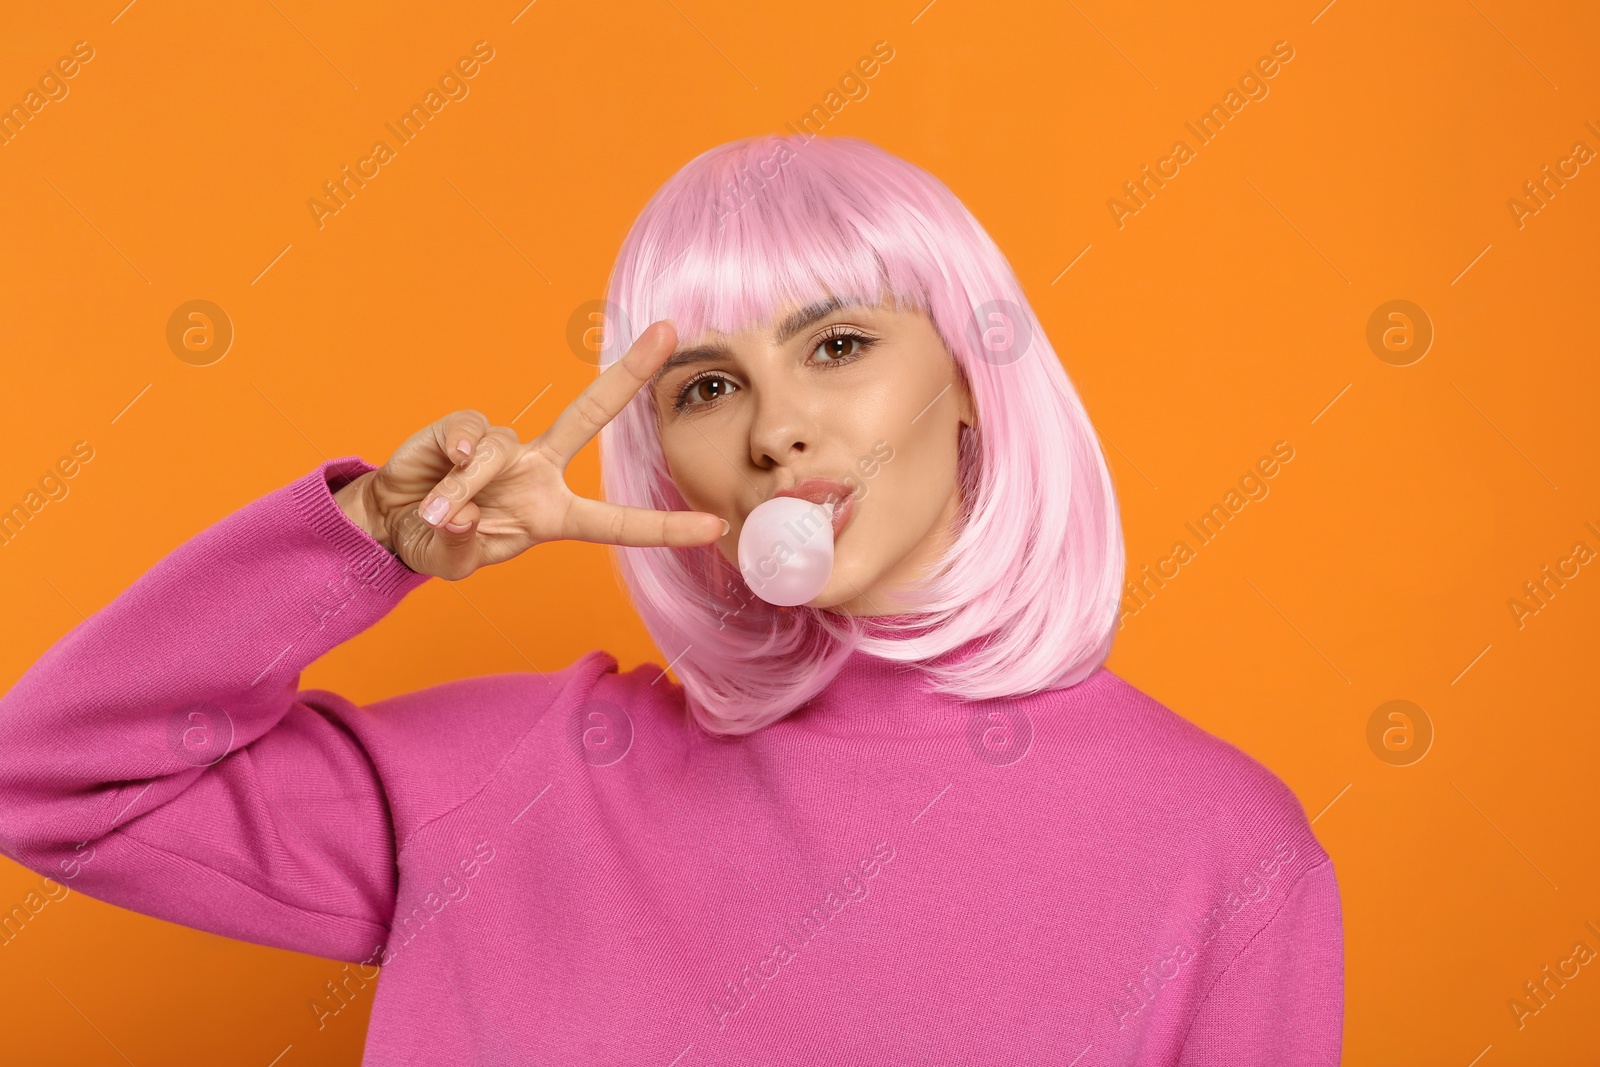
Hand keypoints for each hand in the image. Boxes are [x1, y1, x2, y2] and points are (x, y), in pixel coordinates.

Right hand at [334, 320, 725, 580]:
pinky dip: (452, 462)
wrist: (391, 521)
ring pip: (499, 450)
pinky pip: (469, 435)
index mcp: (554, 514)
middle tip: (670, 333)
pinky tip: (436, 482)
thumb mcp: (455, 561)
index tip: (716, 525)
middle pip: (591, 414)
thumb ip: (462, 545)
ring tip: (438, 514)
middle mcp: (539, 470)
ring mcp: (503, 446)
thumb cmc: (439, 542)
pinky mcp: (462, 429)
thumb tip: (460, 512)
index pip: (618, 521)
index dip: (665, 527)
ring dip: (464, 489)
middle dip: (629, 372)